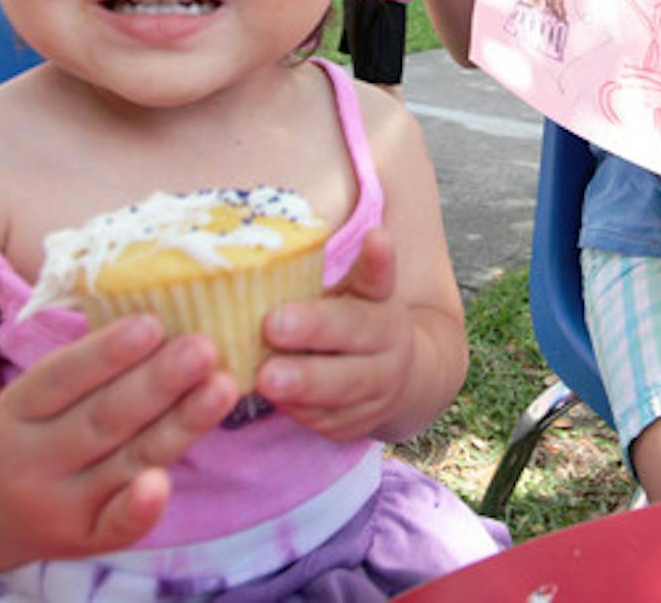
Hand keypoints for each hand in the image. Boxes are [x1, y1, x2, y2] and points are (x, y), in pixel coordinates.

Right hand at [0, 316, 237, 562]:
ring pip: (125, 460)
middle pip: (101, 419)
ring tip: (222, 387)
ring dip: (178, 425)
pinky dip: (140, 507)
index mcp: (17, 411)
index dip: (107, 352)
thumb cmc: (37, 430)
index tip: (153, 322)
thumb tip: (161, 313)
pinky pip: (117, 526)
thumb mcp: (36, 394)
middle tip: (204, 347)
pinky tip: (164, 481)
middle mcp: (30, 462)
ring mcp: (58, 506)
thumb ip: (88, 364)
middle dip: (157, 382)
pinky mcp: (86, 540)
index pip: (62, 377)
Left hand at [256, 229, 412, 440]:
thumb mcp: (352, 293)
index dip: (379, 259)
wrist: (396, 378)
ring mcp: (379, 389)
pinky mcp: (358, 424)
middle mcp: (390, 345)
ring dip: (302, 385)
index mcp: (383, 304)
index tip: (376, 236)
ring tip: (265, 379)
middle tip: (273, 326)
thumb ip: (330, 274)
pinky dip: (297, 410)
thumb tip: (280, 247)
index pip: (380, 279)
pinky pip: (325, 419)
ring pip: (341, 389)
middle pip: (354, 335)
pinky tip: (272, 400)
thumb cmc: (351, 323)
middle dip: (313, 332)